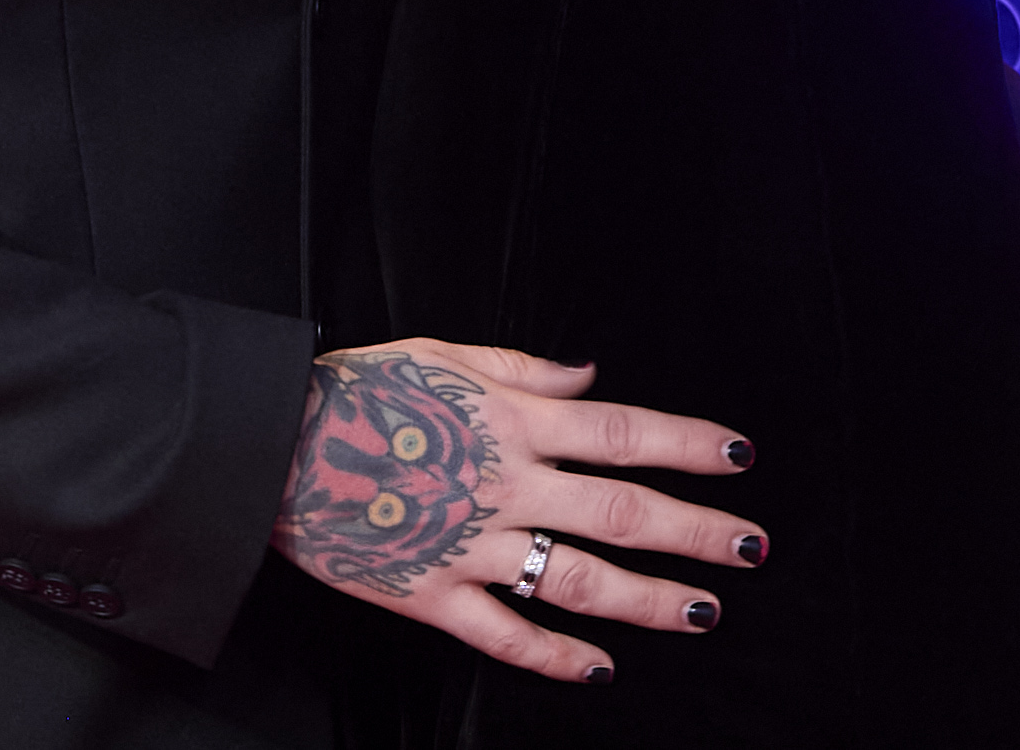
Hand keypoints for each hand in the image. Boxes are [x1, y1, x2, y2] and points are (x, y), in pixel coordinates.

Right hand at [272, 341, 762, 684]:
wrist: (265, 445)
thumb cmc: (352, 390)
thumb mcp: (439, 351)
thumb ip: (521, 365)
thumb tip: (590, 375)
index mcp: (509, 417)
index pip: (622, 430)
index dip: (687, 443)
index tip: (740, 455)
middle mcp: (503, 483)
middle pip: (620, 509)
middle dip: (696, 530)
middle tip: (754, 548)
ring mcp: (469, 544)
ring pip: (577, 578)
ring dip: (649, 600)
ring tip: (705, 612)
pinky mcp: (430, 595)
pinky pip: (504, 633)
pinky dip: (555, 654)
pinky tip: (600, 668)